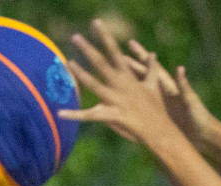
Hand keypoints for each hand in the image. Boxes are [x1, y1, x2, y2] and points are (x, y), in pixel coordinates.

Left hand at [60, 20, 184, 148]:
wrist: (161, 129)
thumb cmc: (157, 107)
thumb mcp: (154, 85)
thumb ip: (149, 69)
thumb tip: (152, 54)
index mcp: (128, 77)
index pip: (114, 52)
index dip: (105, 37)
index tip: (96, 23)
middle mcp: (121, 85)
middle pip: (102, 64)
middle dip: (89, 50)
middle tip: (76, 36)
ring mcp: (116, 100)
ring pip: (95, 84)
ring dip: (81, 74)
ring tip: (67, 63)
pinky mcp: (113, 115)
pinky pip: (89, 115)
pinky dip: (74, 115)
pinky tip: (59, 113)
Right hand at [124, 41, 213, 144]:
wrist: (203, 135)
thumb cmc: (199, 117)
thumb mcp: (191, 100)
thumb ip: (184, 85)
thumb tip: (179, 68)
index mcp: (170, 87)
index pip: (152, 68)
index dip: (141, 55)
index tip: (130, 44)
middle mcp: (162, 93)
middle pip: (142, 76)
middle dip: (129, 66)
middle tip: (114, 57)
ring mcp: (159, 105)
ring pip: (139, 92)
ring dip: (126, 85)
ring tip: (111, 78)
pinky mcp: (157, 117)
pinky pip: (140, 109)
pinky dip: (130, 105)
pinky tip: (120, 104)